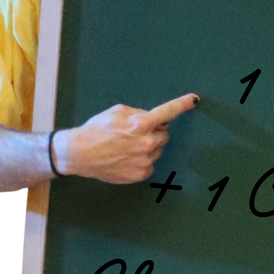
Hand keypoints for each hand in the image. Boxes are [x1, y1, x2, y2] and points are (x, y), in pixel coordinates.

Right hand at [55, 94, 197, 182]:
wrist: (79, 153)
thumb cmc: (96, 129)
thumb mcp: (117, 112)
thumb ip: (139, 114)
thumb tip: (154, 120)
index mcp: (141, 124)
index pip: (167, 112)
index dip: (181, 105)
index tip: (194, 100)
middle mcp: (146, 143)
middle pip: (164, 135)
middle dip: (154, 133)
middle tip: (135, 134)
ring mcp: (145, 160)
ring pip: (157, 150)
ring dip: (148, 147)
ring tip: (126, 147)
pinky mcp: (141, 174)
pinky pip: (150, 164)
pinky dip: (142, 160)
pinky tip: (125, 158)